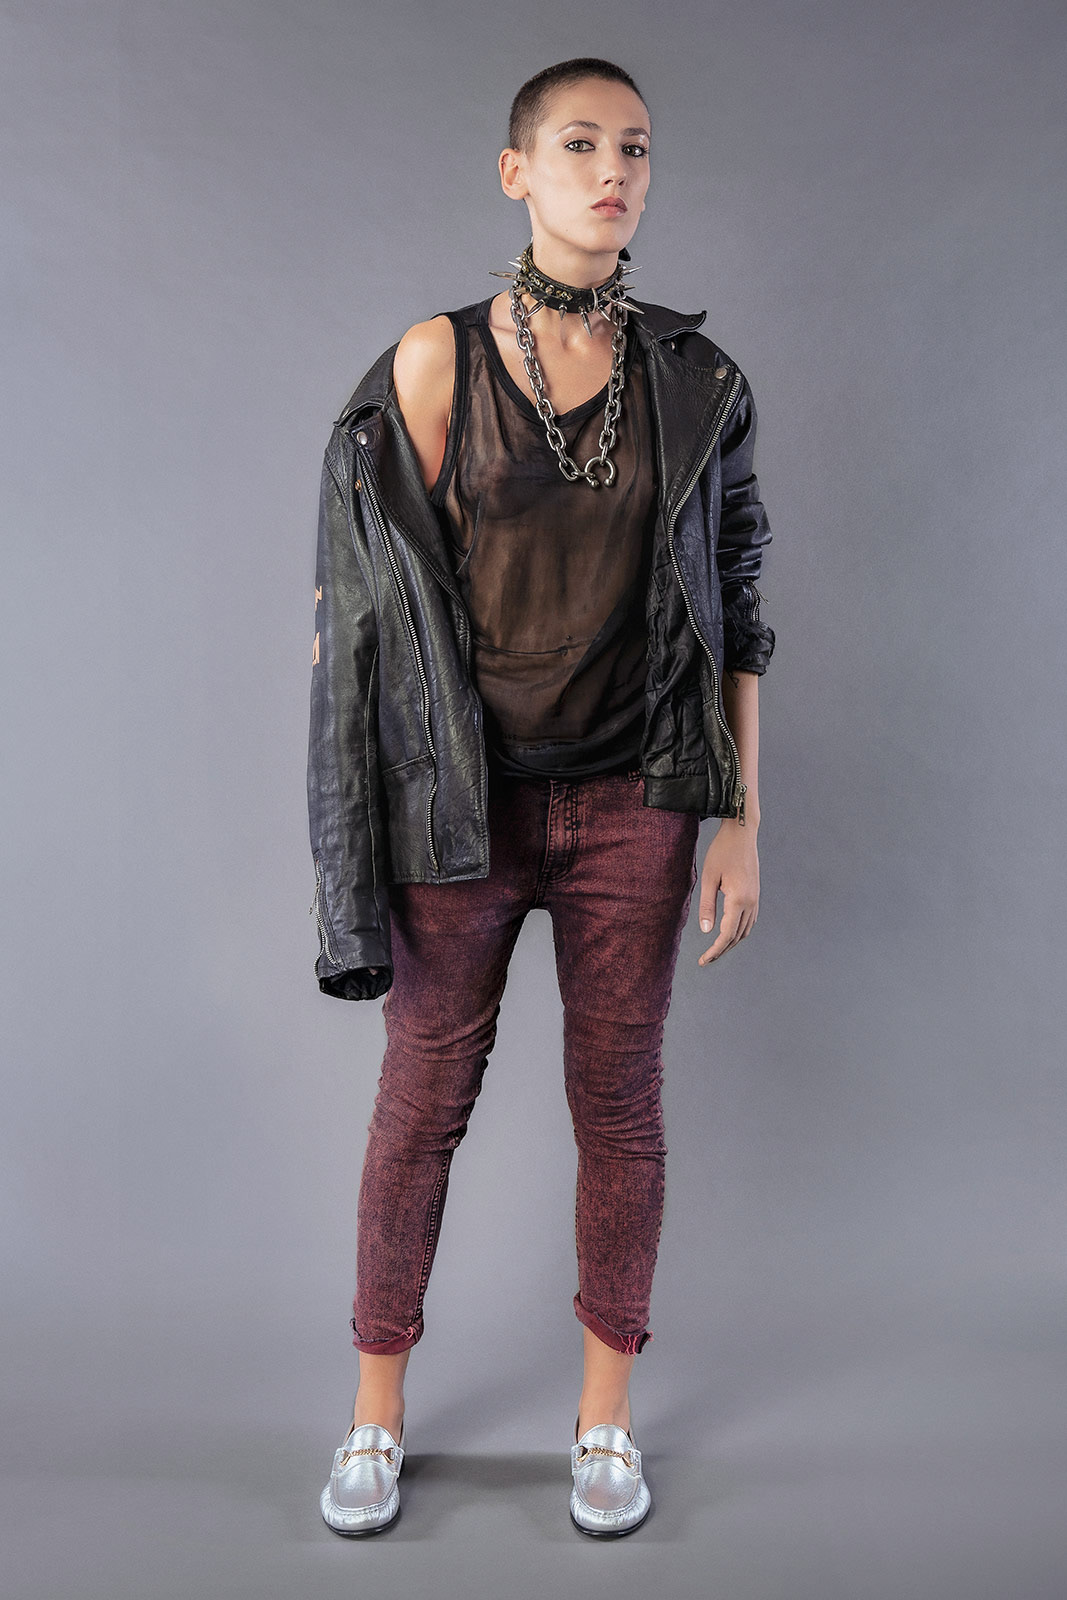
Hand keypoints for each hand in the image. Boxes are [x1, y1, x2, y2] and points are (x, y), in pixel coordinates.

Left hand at [698, 820, 759, 964]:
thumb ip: (707, 905)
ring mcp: (756, 899)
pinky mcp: (755, 894)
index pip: (726, 935)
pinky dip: (739, 932)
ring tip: (715, 950)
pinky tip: (728, 933)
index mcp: (738, 900)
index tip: (702, 961)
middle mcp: (751, 902)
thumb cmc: (722, 851)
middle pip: (736, 936)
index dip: (714, 951)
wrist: (742, 833)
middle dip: (721, 951)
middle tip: (705, 960)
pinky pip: (749, 921)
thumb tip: (706, 931)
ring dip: (731, 943)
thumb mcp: (708, 878)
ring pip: (745, 931)